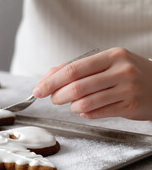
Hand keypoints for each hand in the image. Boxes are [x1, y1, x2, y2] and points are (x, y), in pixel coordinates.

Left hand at [33, 47, 151, 120]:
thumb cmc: (128, 74)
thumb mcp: (107, 63)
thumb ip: (77, 68)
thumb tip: (47, 78)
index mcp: (112, 56)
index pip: (73, 69)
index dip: (51, 81)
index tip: (39, 89)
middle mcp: (121, 70)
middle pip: (77, 86)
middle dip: (58, 95)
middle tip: (53, 98)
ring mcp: (127, 89)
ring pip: (85, 102)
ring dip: (72, 106)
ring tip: (72, 104)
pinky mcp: (130, 107)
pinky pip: (97, 113)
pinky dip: (85, 113)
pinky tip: (86, 110)